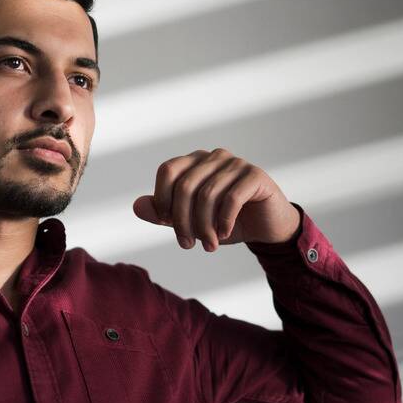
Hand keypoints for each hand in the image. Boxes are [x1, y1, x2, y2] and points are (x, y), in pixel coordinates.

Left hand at [132, 148, 300, 251]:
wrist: (265, 228)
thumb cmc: (224, 222)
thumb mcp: (189, 222)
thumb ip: (163, 214)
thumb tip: (136, 206)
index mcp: (194, 161)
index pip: (167, 171)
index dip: (162, 199)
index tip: (166, 224)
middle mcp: (213, 156)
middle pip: (185, 185)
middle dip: (182, 220)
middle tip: (188, 245)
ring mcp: (236, 163)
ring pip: (207, 194)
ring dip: (204, 226)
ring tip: (208, 246)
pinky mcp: (255, 175)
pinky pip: (231, 197)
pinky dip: (224, 221)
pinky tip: (224, 234)